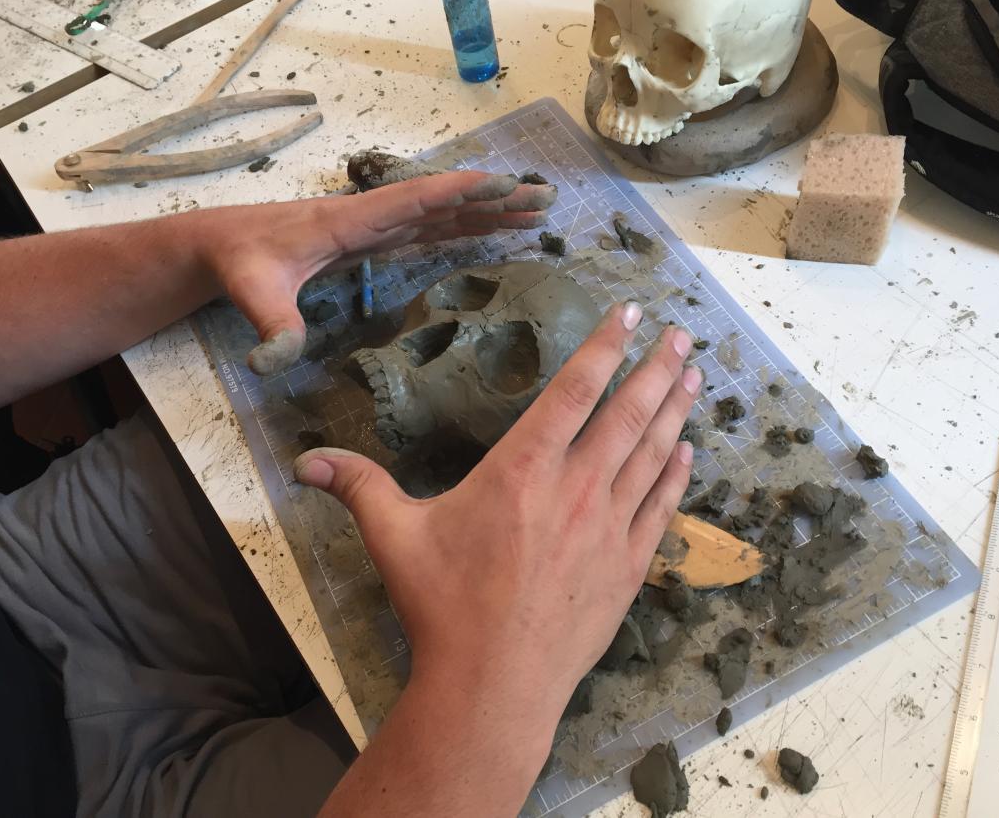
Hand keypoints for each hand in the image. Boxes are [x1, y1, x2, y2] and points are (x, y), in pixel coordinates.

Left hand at [199, 171, 555, 374]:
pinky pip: (430, 230)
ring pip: (443, 213)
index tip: (505, 185)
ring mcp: (377, 226)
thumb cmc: (238, 263)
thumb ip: (271, 326)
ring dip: (489, 212)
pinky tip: (491, 232)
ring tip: (535, 210)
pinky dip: (466, 228)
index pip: (415, 201)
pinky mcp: (375, 239)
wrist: (219, 246)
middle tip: (545, 197)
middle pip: (444, 202)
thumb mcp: (251, 293)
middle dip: (495, 199)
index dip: (460, 193)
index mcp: (351, 220)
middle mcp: (373, 216)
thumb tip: (275, 361)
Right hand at [294, 303, 700, 732]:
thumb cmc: (443, 606)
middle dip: (656, 367)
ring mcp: (609, 528)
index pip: (574, 389)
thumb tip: (305, 460)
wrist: (494, 685)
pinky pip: (661, 508)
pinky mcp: (627, 568)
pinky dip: (677, 475)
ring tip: (694, 374)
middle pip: (627, 413)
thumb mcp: (394, 537)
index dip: (604, 346)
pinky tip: (688, 452)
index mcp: (523, 469)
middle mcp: (576, 488)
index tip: (629, 314)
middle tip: (679, 333)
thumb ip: (358, 487)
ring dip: (675, 410)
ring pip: (653, 454)